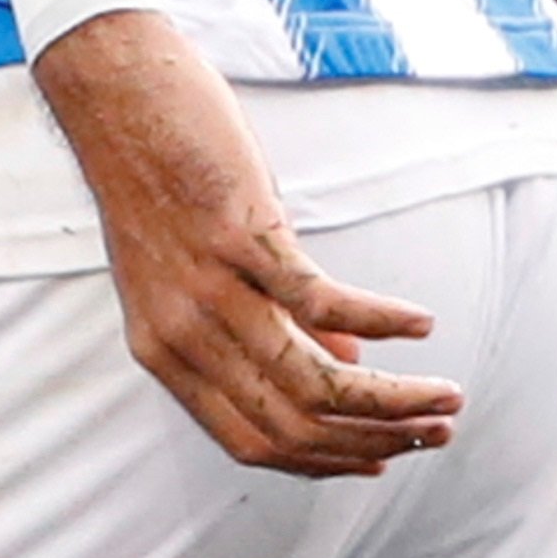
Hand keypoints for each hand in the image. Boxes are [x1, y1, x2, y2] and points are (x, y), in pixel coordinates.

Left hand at [30, 17, 458, 477]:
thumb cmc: (159, 178)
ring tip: (446, 397)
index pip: (252, 442)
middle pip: (293, 425)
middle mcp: (180, 332)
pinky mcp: (236, 235)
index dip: (323, 463)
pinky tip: (421, 324)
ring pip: (317, 379)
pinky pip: (321, 301)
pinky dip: (381, 319)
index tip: (382, 459)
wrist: (109, 94)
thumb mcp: (190, 271)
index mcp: (162, 351)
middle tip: (438, 431)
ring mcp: (207, 286)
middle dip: (377, 438)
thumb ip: (258, 324)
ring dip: (395, 399)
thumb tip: (342, 358)